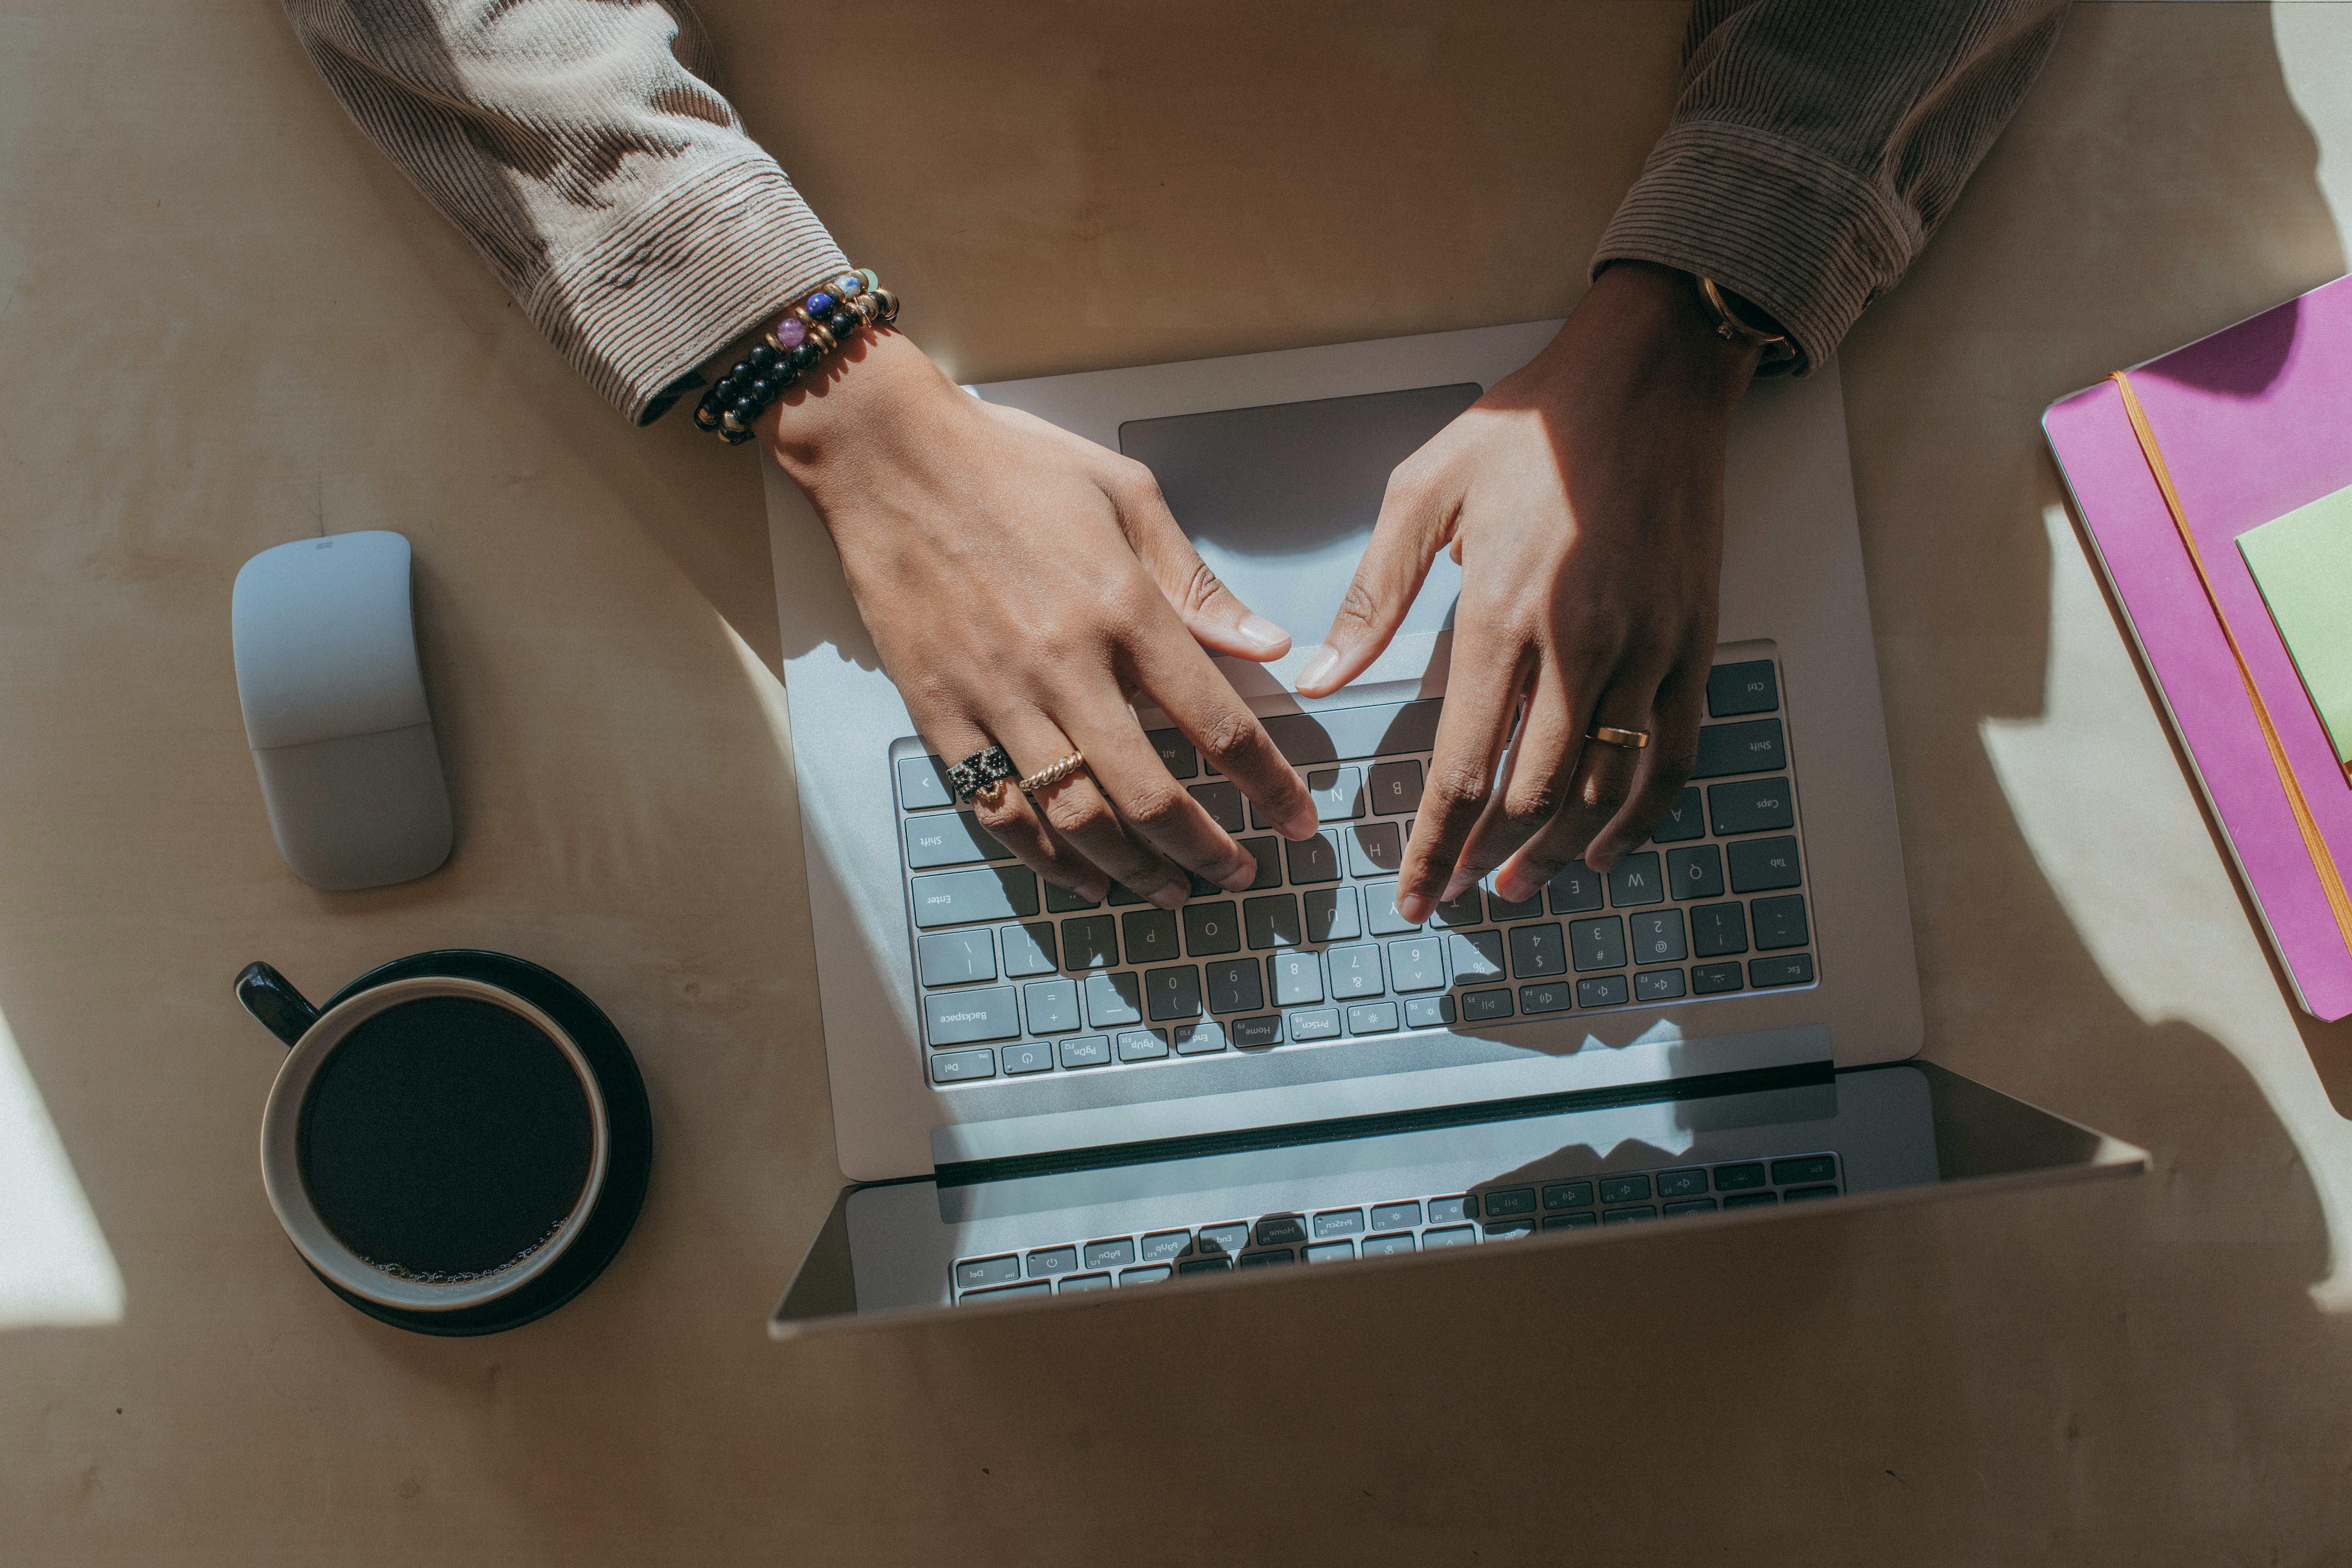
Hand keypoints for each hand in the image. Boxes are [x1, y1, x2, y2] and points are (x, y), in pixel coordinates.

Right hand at [761, 330, 1320, 910]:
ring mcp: (996, 695)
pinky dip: (1046, 857)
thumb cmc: (1011, 463)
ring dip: (1135, 870)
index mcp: (1123, 606)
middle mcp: (1064, 663)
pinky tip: (1084, 878)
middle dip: (1207, 851)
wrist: (887, 454)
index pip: (1218, 723)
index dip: (1269, 785)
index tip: (1298, 819)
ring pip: (1076, 818)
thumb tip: (1267, 644)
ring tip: (1172, 890)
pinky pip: (998, 808)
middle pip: (1152, 794)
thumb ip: (1196, 582)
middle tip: (1240, 875)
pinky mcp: (939, 711)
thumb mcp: (1127, 494)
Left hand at [1295, 261, 1759, 921]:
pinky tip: (1608, 847)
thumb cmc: (1525, 427)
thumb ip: (1373, 596)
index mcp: (1502, 613)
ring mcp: (1647, 645)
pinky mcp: (1693, 639)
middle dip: (1487, 856)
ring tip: (1517, 884)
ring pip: (1604, 785)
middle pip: (1532, 792)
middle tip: (1454, 892)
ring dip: (1558, 850)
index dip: (1434, 843)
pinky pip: (1673, 753)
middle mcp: (1580, 643)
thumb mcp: (1422, 492)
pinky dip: (1643, 814)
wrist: (1645, 374)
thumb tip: (1325, 677)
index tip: (1414, 892)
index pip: (1463, 765)